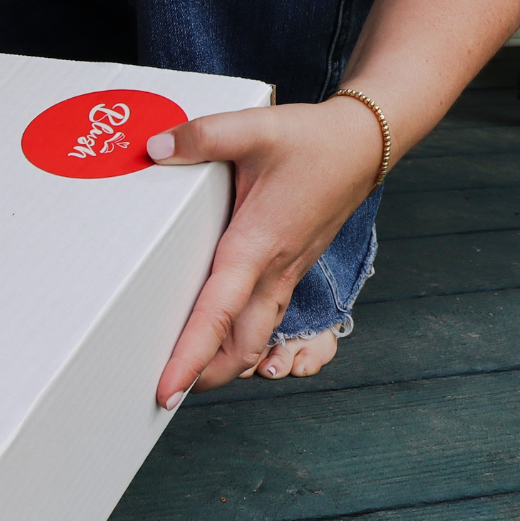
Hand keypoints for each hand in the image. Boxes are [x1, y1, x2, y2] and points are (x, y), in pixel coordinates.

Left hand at [148, 99, 383, 406]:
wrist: (365, 145)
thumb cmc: (313, 140)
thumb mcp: (255, 127)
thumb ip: (202, 136)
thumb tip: (155, 147)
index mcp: (256, 246)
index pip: (216, 314)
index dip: (189, 357)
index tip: (166, 390)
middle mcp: (273, 271)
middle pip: (239, 349)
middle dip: (203, 376)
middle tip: (162, 392)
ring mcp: (285, 275)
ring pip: (254, 340)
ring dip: (222, 364)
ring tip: (183, 374)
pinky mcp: (289, 271)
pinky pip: (264, 322)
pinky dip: (239, 342)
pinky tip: (217, 339)